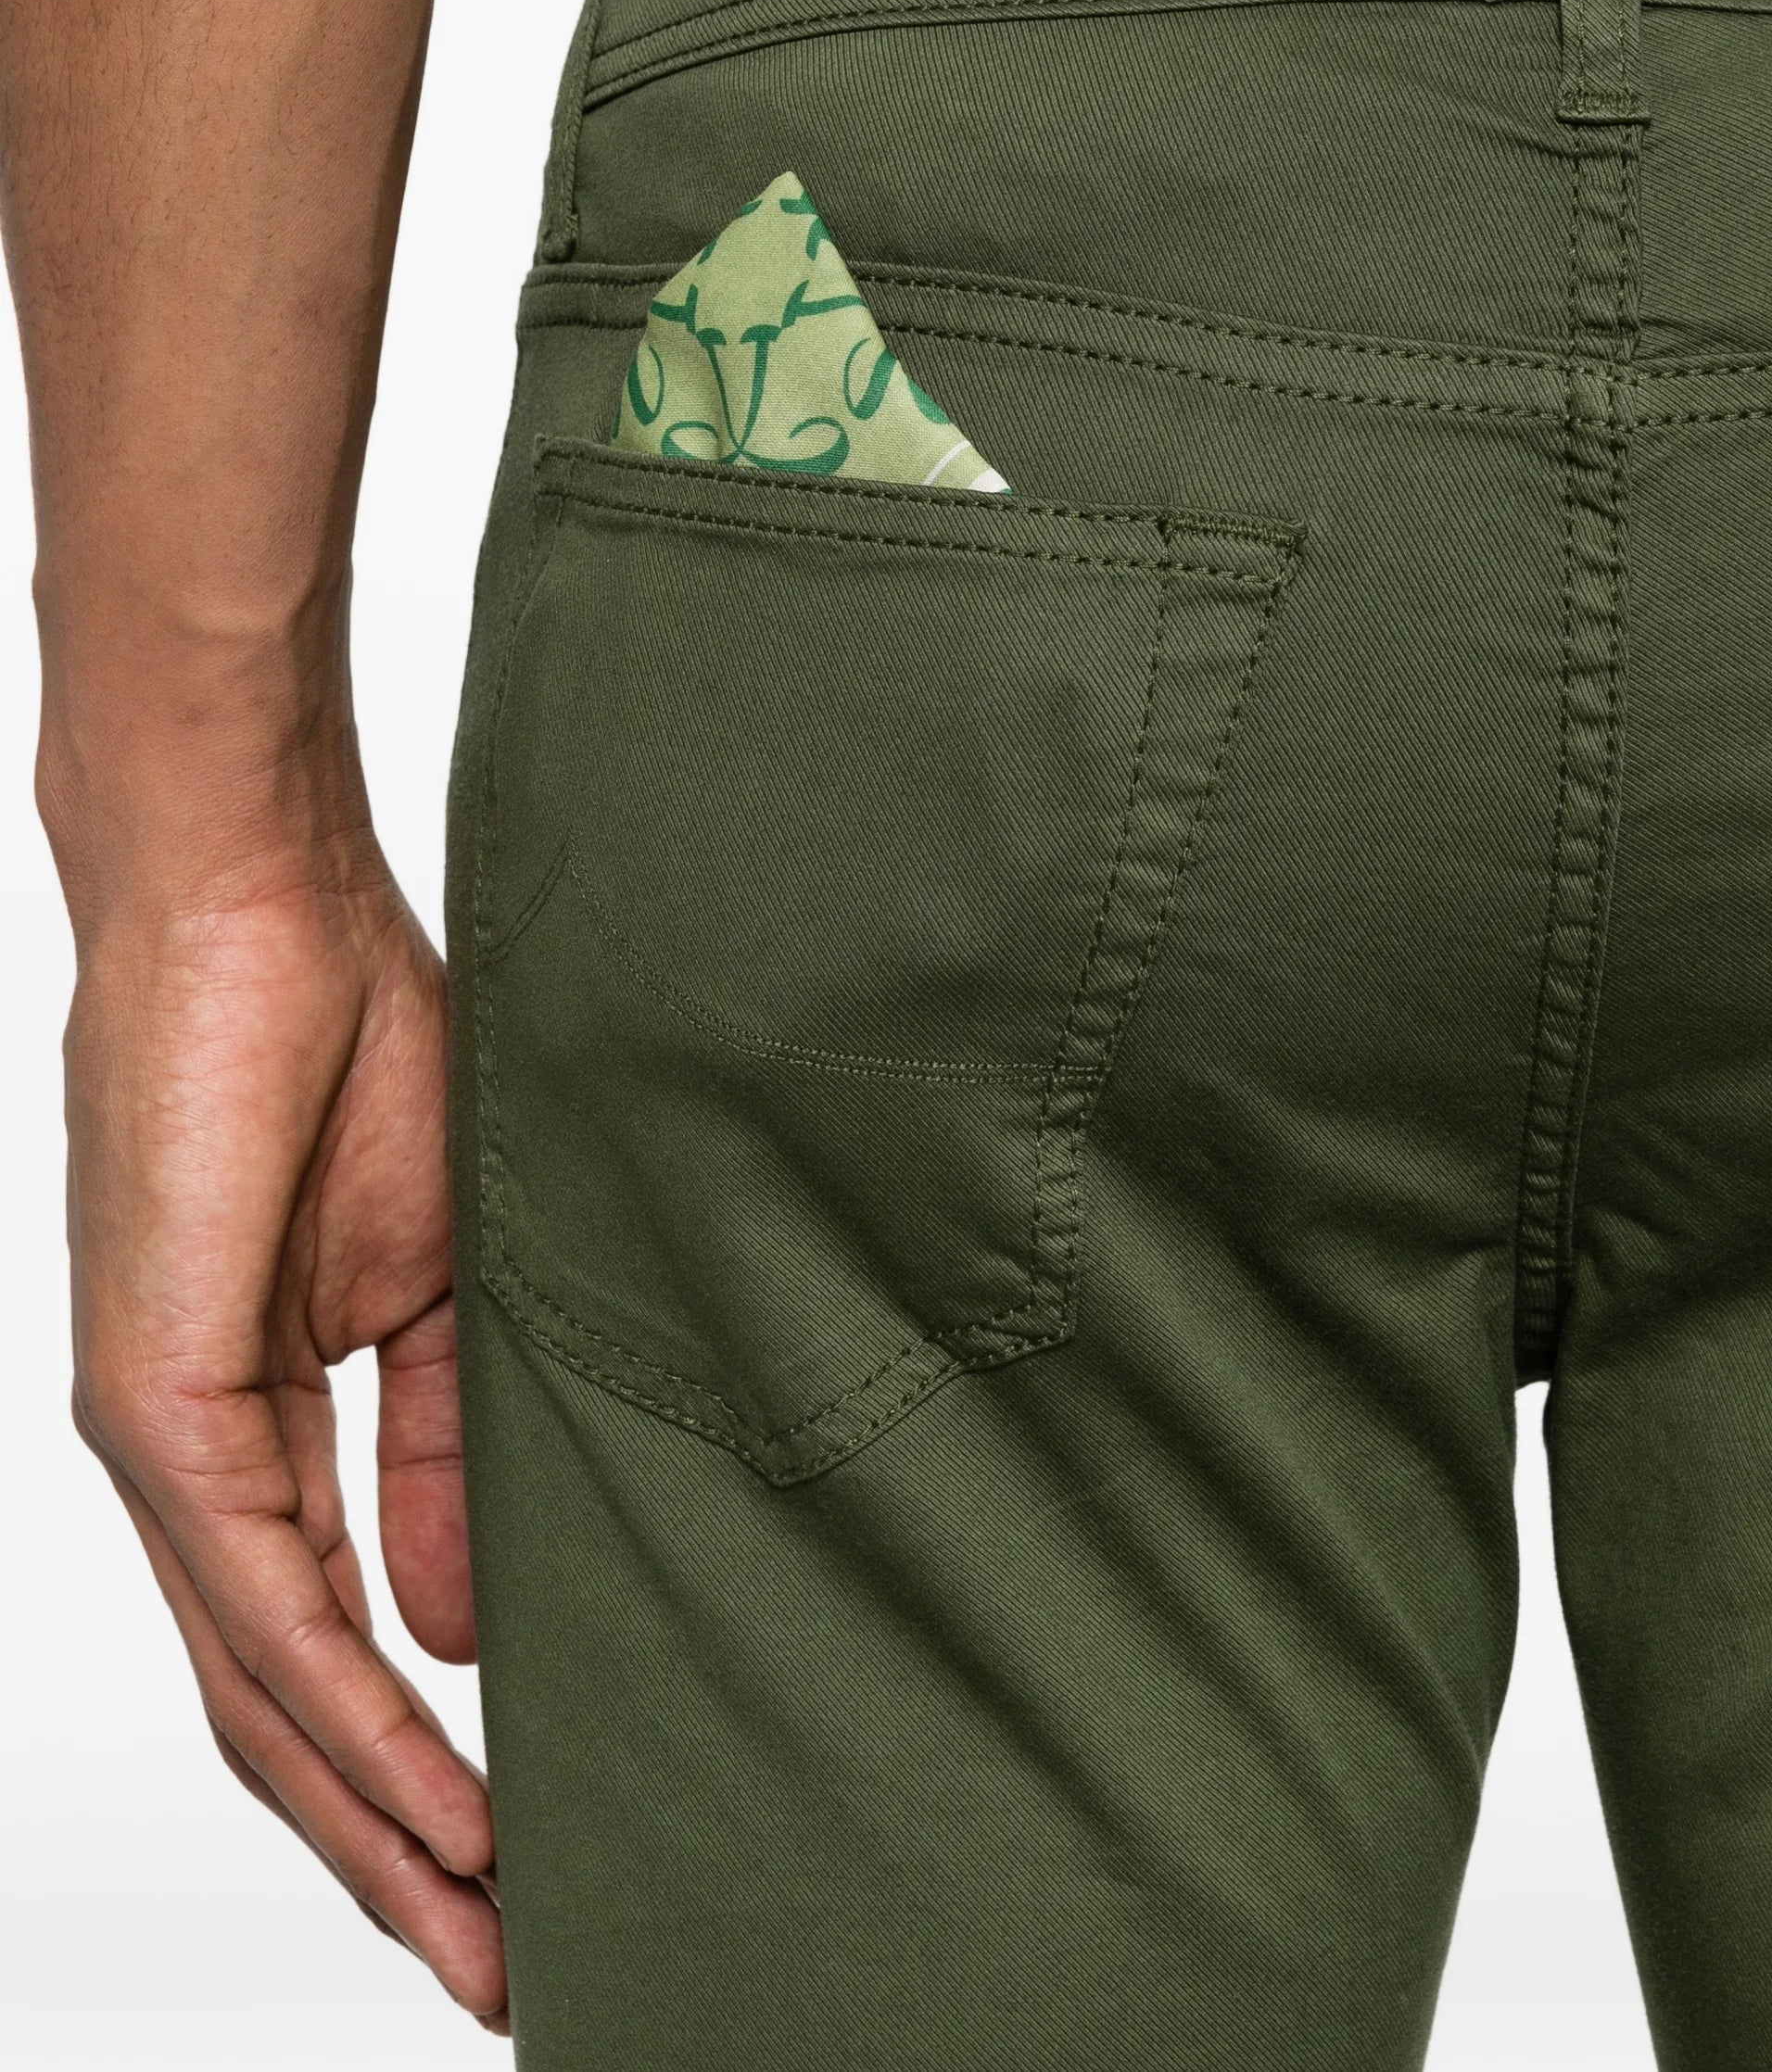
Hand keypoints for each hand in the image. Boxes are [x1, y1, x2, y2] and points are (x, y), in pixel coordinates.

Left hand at [61, 837, 506, 2030]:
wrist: (262, 903)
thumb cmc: (352, 1047)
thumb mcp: (442, 1289)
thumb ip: (446, 1461)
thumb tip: (466, 1630)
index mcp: (250, 1428)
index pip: (322, 1650)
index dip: (409, 1776)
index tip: (516, 1866)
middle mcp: (188, 1462)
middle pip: (278, 1716)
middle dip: (390, 1857)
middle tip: (496, 1971)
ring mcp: (160, 1440)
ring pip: (258, 1692)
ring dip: (373, 1828)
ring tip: (480, 1927)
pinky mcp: (157, 1404)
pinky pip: (259, 1601)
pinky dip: (349, 1713)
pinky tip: (431, 1801)